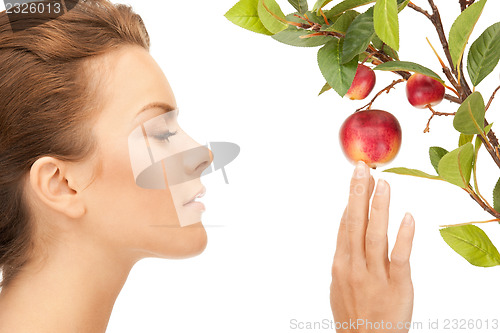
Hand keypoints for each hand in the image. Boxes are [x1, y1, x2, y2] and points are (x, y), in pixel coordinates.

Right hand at [330, 161, 414, 332]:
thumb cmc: (353, 314)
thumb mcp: (339, 283)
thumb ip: (345, 254)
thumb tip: (347, 228)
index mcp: (340, 262)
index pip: (345, 223)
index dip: (351, 198)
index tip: (358, 176)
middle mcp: (354, 265)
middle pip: (355, 223)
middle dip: (358, 193)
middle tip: (362, 168)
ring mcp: (374, 275)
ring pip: (375, 236)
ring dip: (378, 208)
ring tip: (383, 183)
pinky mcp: (396, 286)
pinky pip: (399, 258)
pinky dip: (403, 237)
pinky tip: (407, 217)